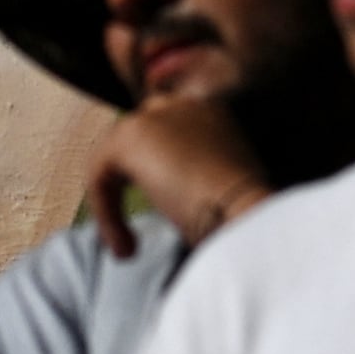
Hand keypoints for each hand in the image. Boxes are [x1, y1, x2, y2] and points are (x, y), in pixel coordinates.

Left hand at [87, 89, 275, 257]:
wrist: (254, 224)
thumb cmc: (249, 224)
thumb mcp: (226, 195)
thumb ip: (195, 184)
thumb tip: (168, 201)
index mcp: (215, 115)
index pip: (167, 133)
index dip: (153, 173)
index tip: (161, 213)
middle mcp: (187, 105)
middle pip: (135, 138)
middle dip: (126, 178)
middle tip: (132, 231)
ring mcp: (159, 116)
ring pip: (115, 159)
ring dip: (114, 206)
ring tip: (130, 248)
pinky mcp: (132, 136)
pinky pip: (100, 174)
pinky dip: (107, 214)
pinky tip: (126, 247)